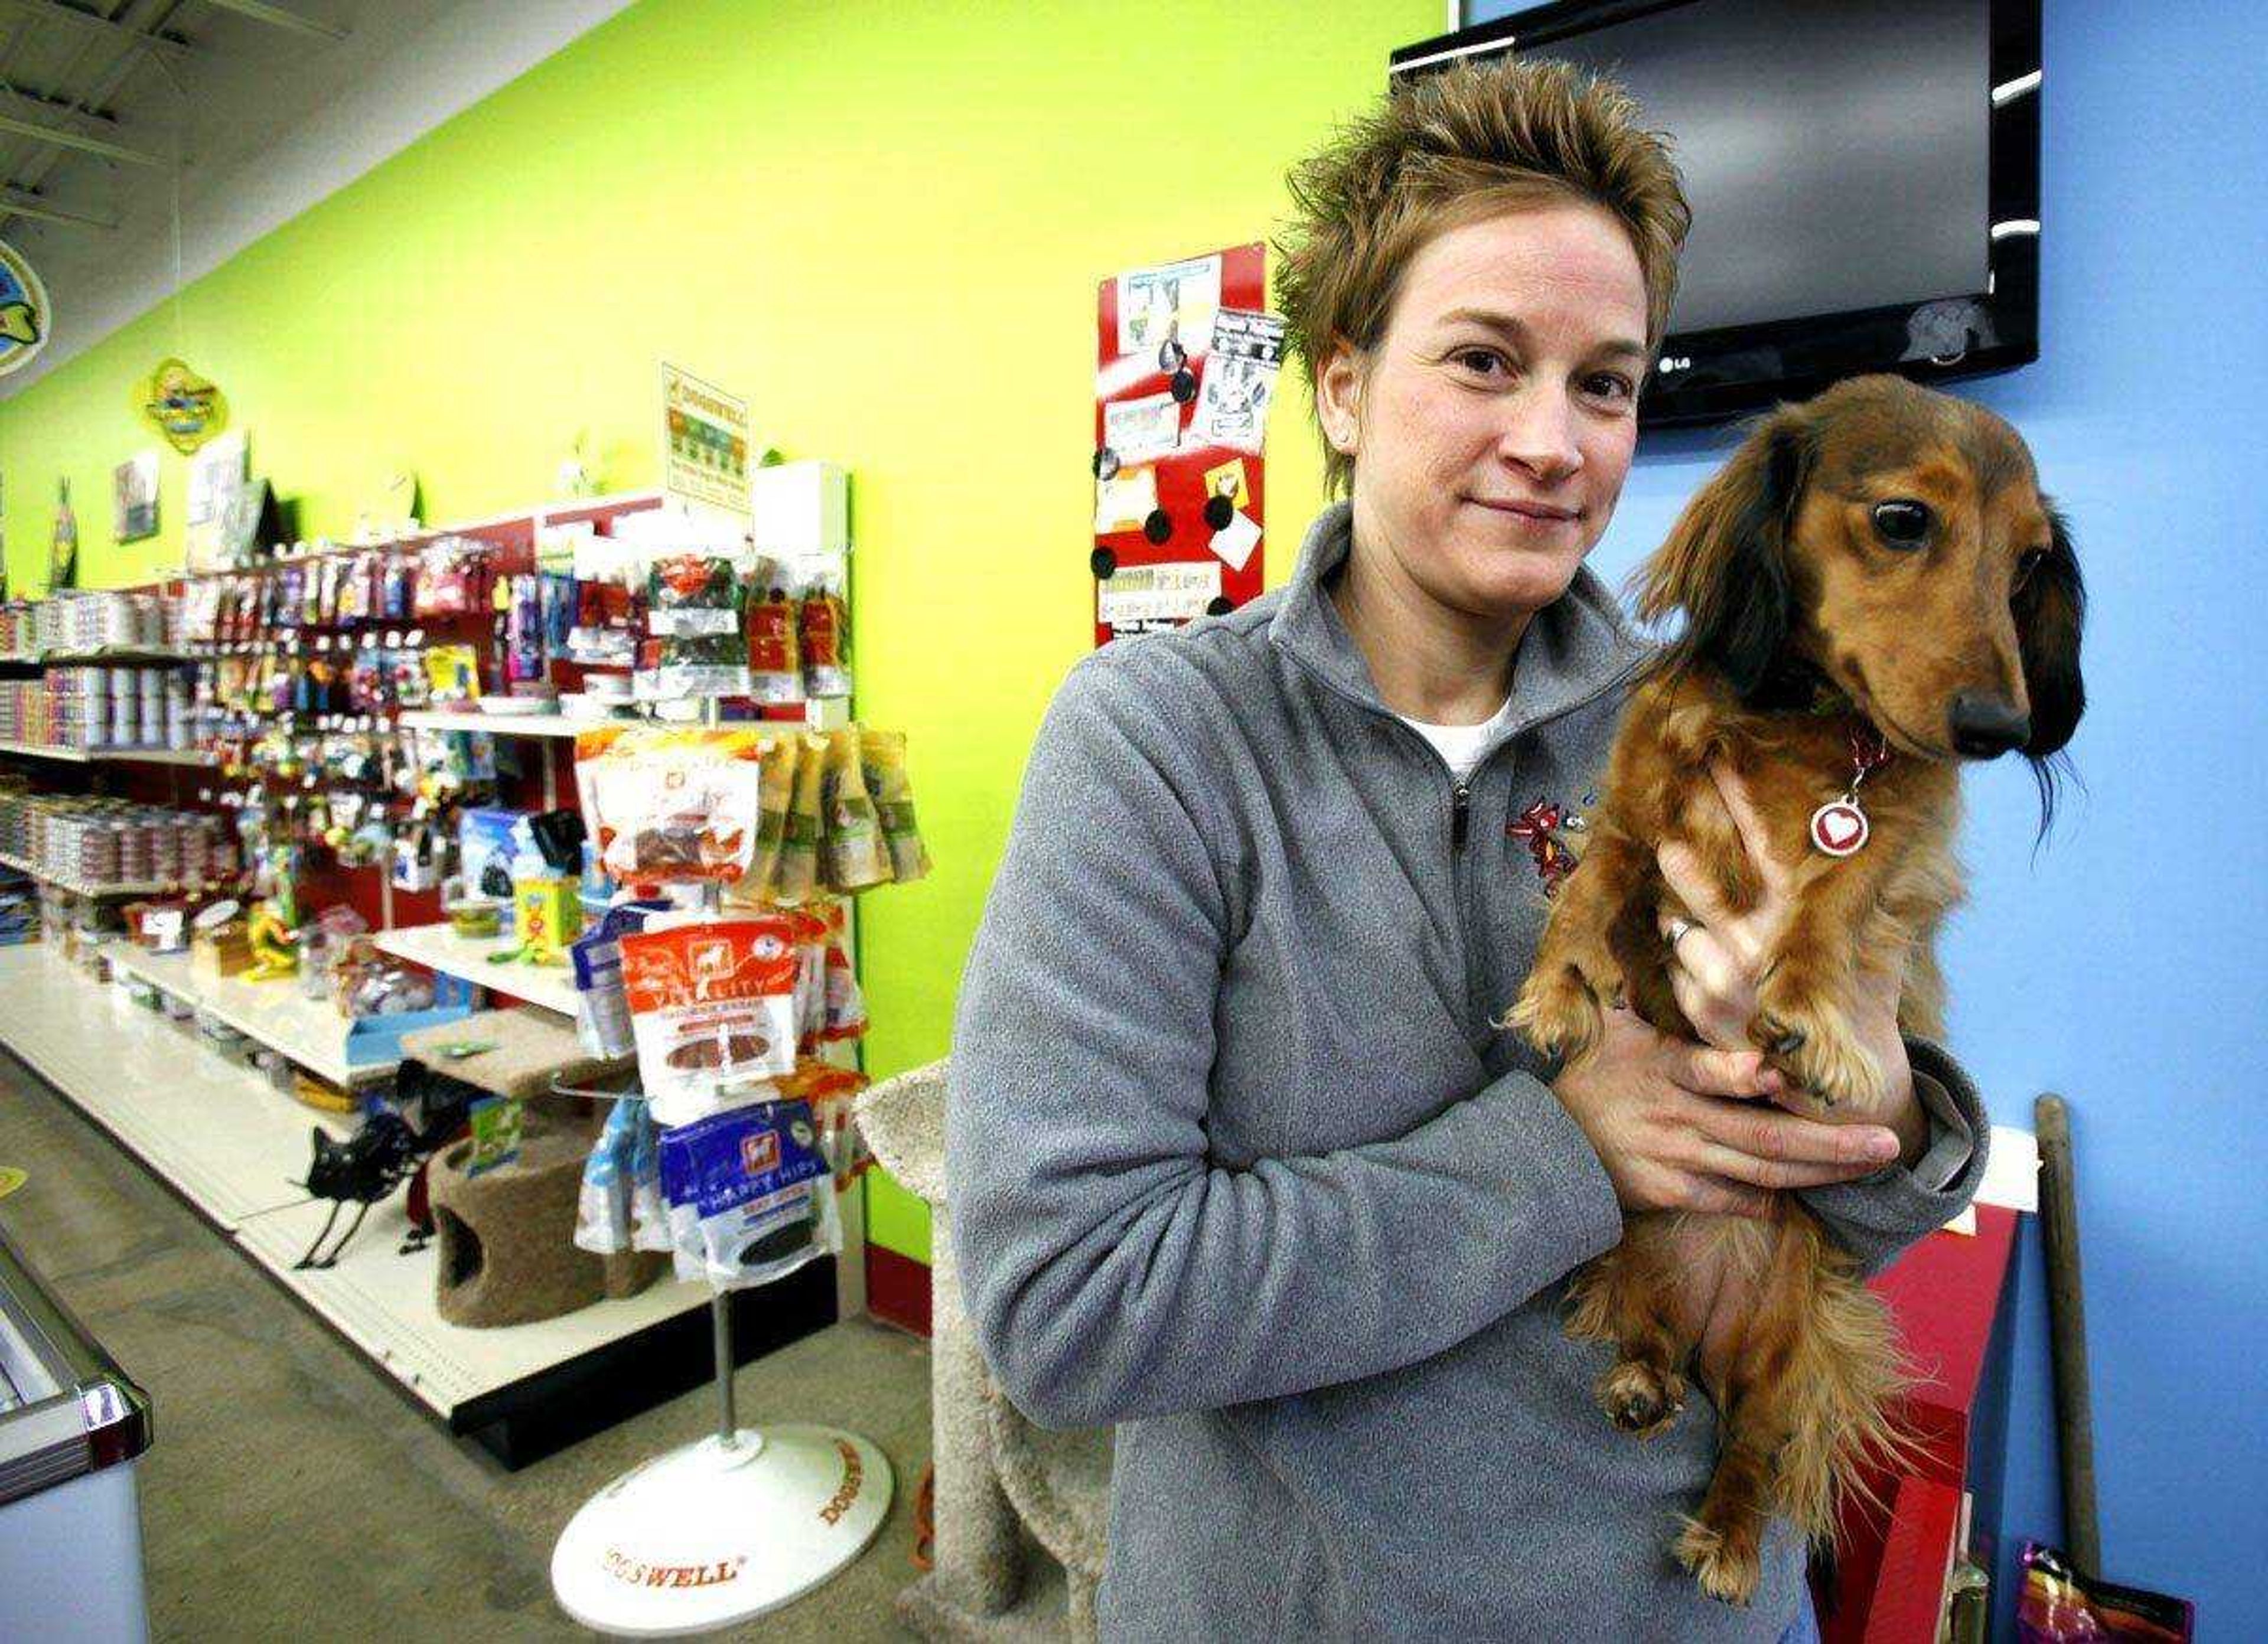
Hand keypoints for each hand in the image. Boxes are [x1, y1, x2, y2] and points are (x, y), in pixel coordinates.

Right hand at [1552, 1003, 1905, 1218]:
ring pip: (1759, 1173)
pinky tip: (1803, 1194)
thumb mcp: (1614, 1026)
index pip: (1704, 1071)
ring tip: (1870, 1166)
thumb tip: (1675, 924)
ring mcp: (1674, 1158)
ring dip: (1819, 1173)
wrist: (1549, 1142)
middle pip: (1761, 1137)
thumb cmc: (1594, 1073)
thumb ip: (1654, 993)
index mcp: (1663, 1069)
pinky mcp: (1668, 1191)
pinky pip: (1728, 1200)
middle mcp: (1675, 1116)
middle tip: (1885, 1141)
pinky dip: (1766, 1200)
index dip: (1740, 1075)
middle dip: (1828, 1142)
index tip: (1779, 1074)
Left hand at [1655, 762, 1926, 1163]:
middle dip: (1686, 860)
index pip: (1766, 852)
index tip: (1719, 761)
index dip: (1742, 805)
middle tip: (1666, 831)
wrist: (1849, 1098)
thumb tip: (1870, 849)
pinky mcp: (1704, 1022)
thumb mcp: (1868, 959)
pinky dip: (1676, 965)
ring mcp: (1727, 990)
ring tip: (1672, 897)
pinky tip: (1683, 954)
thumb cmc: (1859, 1016)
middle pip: (1709, 892)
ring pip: (1683, 934)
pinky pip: (1674, 980)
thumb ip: (1859, 912)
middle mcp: (1759, 954)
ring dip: (1676, 914)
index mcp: (1799, 928)